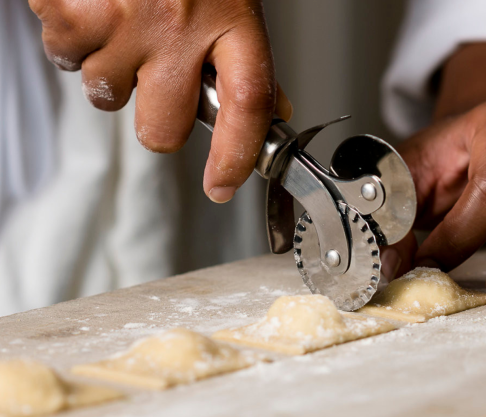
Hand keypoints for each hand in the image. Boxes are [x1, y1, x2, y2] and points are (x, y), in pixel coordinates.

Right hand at [31, 0, 291, 202]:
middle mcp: (180, 25)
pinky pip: (67, 59)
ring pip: (107, 98)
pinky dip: (75, 40)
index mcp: (233, 18)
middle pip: (162, 131)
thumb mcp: (233, 0)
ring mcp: (124, 20)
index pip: (248, 106)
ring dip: (111, 71)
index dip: (236, 157)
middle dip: (155, 117)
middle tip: (155, 78)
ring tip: (122, 23)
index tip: (223, 186)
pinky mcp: (73, 11)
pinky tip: (94, 8)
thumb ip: (248, 60)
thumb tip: (274, 111)